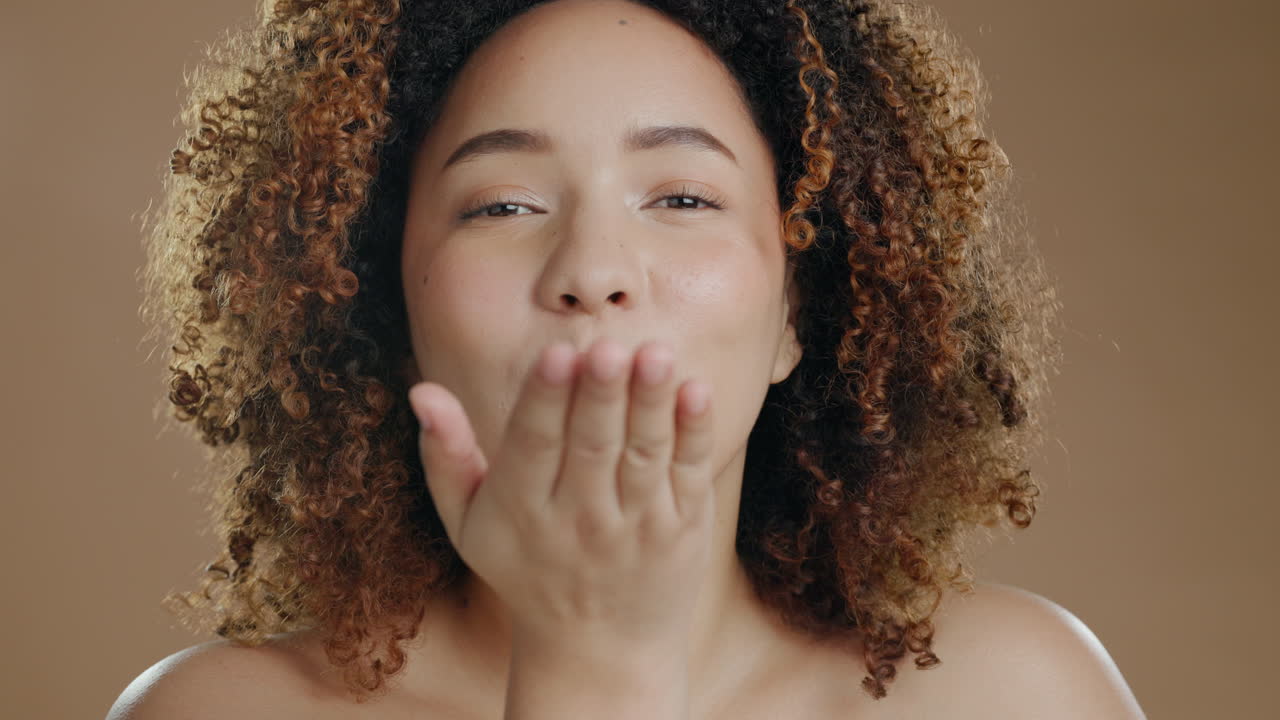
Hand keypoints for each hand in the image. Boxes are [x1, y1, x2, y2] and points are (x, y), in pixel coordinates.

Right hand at [407, 338, 716, 653]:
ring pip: (643, 455)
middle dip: (600, 395)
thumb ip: (444, 456)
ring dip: (650, 403)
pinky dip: (693, 432)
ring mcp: (636, 526)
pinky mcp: (682, 529)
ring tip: (655, 353)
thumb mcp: (467, 524)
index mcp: (521, 511)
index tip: (557, 354)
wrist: (598, 649)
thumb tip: (422, 390)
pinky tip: (695, 389)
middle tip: (608, 347)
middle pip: (592, 447)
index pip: (534, 446)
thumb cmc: (525, 566)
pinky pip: (688, 473)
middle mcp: (580, 521)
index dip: (545, 400)